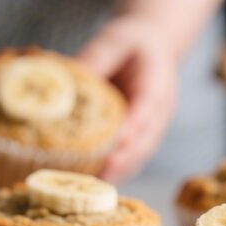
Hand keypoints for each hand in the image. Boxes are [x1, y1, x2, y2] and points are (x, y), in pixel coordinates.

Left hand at [77, 15, 177, 181]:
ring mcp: (155, 125)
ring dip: (120, 170)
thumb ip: (95, 59)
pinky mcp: (144, 135)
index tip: (117, 141)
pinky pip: (133, 156)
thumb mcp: (114, 40)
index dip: (134, 125)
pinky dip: (117, 169)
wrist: (154, 44)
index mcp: (157, 81)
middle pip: (146, 139)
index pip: (148, 105)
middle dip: (125, 158)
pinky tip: (95, 182)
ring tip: (94, 185)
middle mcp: (161, 109)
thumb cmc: (131, 41)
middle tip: (102, 173)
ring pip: (141, 153)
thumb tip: (64, 82)